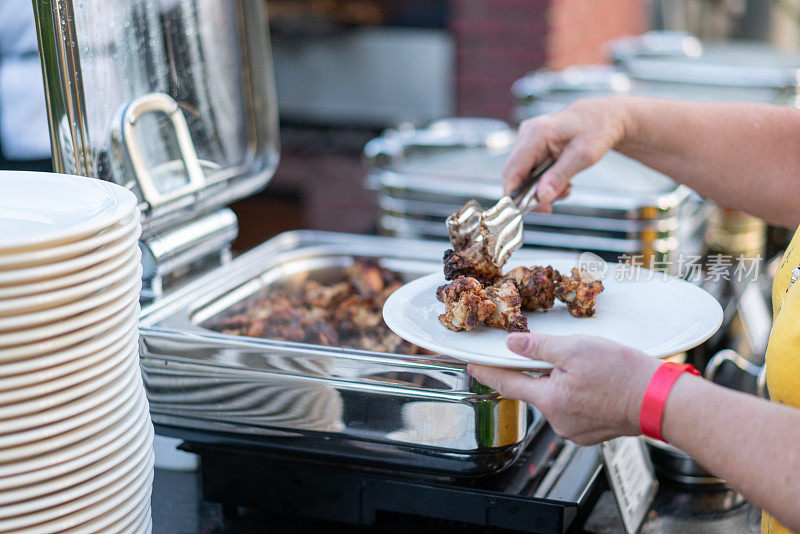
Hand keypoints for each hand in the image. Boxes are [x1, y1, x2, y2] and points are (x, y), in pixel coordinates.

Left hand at [468, 333, 658, 444]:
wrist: (661, 401)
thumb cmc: (623, 374)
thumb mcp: (575, 348)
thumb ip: (538, 347)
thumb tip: (512, 344)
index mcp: (550, 400)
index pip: (507, 384)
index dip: (488, 372)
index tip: (473, 366)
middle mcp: (559, 421)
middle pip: (536, 390)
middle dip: (542, 371)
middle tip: (565, 355)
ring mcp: (576, 430)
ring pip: (557, 398)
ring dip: (564, 382)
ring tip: (591, 368)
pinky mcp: (593, 431)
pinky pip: (575, 408)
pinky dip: (580, 393)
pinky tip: (598, 383)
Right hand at [503, 97, 632, 212]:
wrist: (604, 116)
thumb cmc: (597, 129)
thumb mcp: (583, 156)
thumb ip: (560, 176)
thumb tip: (541, 197)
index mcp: (535, 134)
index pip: (512, 171)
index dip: (514, 195)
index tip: (526, 210)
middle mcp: (526, 135)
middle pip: (516, 175)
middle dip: (532, 194)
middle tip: (552, 204)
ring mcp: (528, 141)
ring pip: (523, 176)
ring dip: (541, 189)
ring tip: (564, 190)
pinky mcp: (533, 147)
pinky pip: (531, 171)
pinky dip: (544, 182)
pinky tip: (562, 183)